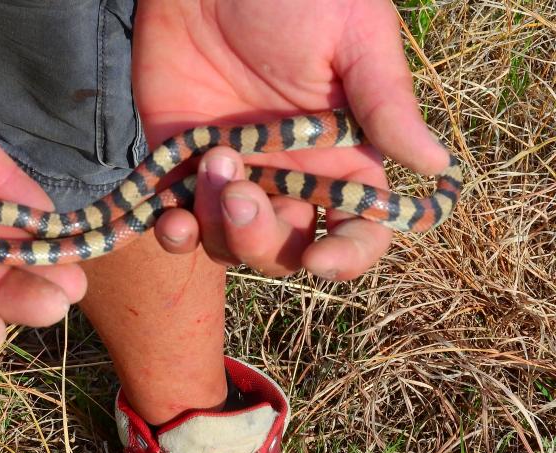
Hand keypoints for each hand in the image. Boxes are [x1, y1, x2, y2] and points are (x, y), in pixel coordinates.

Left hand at [134, 0, 449, 278]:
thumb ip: (386, 104)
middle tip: (244, 194)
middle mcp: (288, 176)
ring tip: (211, 166)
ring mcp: (233, 173)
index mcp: (341, 157)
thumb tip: (435, 164)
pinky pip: (178, 224)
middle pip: (286, 250)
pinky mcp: (180, 164)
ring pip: (229, 244)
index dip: (346, 257)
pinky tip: (172, 219)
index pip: (357, 230)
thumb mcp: (353, 37)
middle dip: (265, 240)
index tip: (321, 260)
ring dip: (219, 229)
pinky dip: (176, 235)